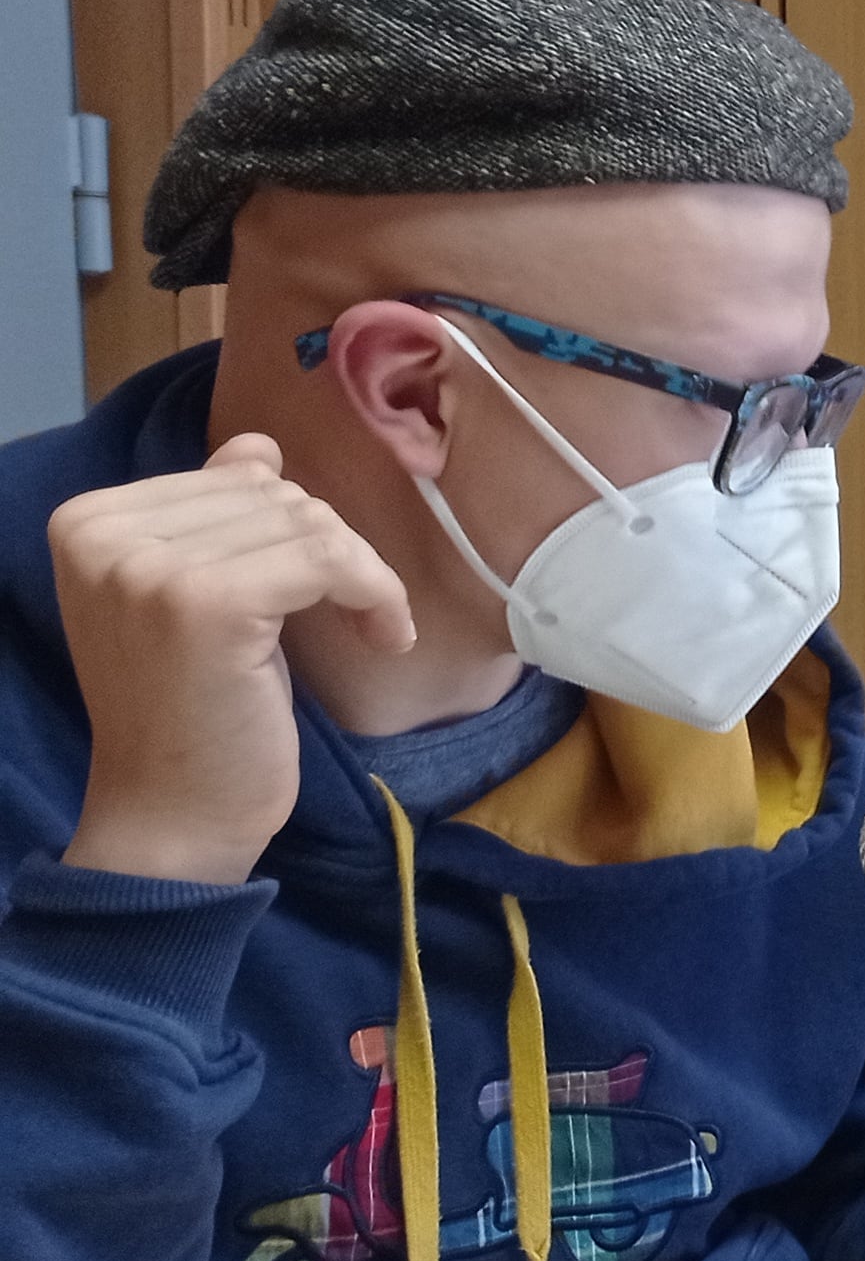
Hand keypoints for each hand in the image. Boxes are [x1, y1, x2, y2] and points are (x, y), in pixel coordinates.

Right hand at [50, 434, 411, 885]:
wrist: (172, 813)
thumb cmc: (194, 710)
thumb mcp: (195, 598)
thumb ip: (214, 519)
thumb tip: (255, 446)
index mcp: (86, 521)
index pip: (238, 477)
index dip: (298, 531)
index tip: (316, 590)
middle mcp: (100, 533)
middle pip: (277, 494)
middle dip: (334, 553)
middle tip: (349, 615)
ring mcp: (146, 566)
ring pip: (310, 521)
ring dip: (362, 575)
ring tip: (365, 631)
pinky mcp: (204, 603)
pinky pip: (329, 559)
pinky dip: (377, 594)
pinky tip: (383, 637)